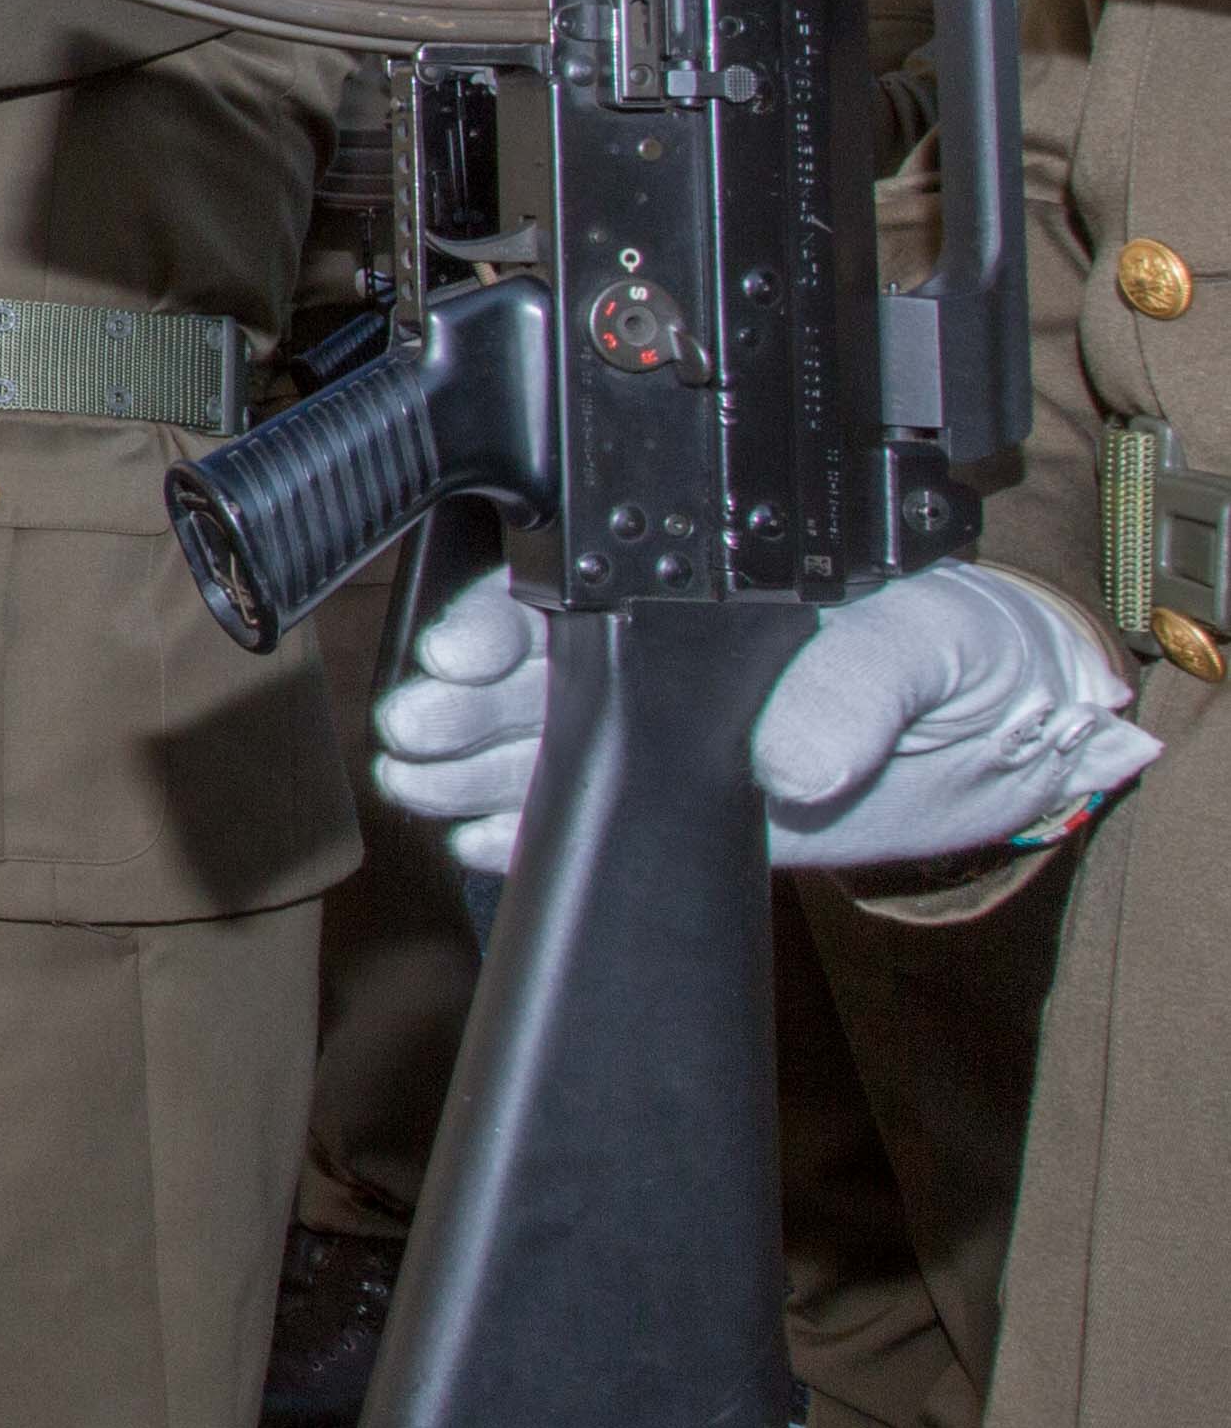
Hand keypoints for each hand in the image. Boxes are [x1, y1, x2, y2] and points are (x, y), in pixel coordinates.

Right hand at [374, 562, 1160, 878]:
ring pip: (530, 746)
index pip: (566, 591)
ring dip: (464, 765)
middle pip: (522, 672)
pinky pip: (581, 821)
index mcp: (693, 590)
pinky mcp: (677, 815)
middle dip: (454, 694)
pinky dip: (523, 832)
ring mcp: (659, 740)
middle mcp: (656, 659)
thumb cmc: (964, 650)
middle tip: (419, 724)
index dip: (497, 615)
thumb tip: (796, 757)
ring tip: (423, 783)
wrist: (1008, 748)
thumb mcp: (926, 642)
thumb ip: (859, 689)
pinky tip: (481, 837)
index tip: (459, 652)